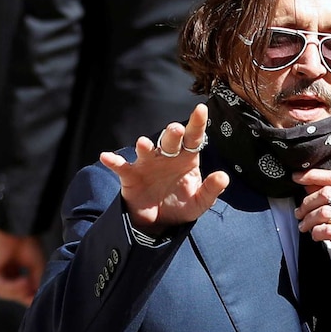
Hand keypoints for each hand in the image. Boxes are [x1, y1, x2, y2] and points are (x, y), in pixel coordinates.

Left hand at [0, 229, 45, 306]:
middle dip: (21, 295)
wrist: (21, 229)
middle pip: (7, 294)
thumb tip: (35, 299)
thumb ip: (35, 284)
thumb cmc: (29, 243)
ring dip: (17, 290)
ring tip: (28, 283)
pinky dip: (12, 285)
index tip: (36, 301)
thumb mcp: (36, 268)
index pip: (14, 291)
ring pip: (1, 292)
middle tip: (33, 293)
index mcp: (10, 271)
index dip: (25, 298)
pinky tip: (23, 281)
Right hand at [99, 103, 228, 232]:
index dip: (197, 123)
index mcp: (186, 159)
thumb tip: (224, 176)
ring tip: (144, 144)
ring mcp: (147, 164)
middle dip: (172, 134)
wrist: (158, 223)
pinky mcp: (130, 176)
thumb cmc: (180, 206)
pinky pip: (121, 167)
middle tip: (175, 129)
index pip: (194, 138)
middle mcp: (167, 156)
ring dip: (145, 146)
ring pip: (146, 150)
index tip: (201, 109)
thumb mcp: (199, 203)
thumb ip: (211, 191)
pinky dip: (114, 161)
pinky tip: (106, 157)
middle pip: (170, 141)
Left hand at [293, 168, 330, 281]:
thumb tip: (309, 182)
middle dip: (307, 202)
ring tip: (304, 225)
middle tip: (299, 212)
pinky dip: (316, 232)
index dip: (314, 175)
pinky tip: (315, 235)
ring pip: (324, 212)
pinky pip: (328, 231)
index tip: (297, 177)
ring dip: (308, 219)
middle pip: (328, 193)